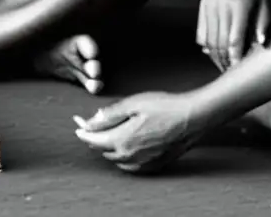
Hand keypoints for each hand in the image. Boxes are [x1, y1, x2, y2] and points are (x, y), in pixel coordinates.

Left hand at [74, 92, 203, 172]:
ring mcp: (144, 162)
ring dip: (108, 148)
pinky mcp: (156, 164)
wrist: (194, 118)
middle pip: (103, 150)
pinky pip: (131, 166)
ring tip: (105, 135)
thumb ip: (110, 115)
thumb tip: (91, 121)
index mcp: (122, 140)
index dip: (83, 131)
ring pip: (117, 160)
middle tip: (89, 125)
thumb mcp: (132, 104)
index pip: (94, 139)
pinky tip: (124, 148)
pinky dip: (122, 158)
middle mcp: (131, 155)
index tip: (77, 123)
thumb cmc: (164, 107)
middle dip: (94, 138)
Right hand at [198, 0, 270, 69]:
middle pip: (219, 41)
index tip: (237, 70)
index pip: (234, 37)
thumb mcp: (266, 2)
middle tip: (231, 73)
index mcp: (238, 5)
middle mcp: (220, 6)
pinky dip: (205, 44)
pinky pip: (201, 31)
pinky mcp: (202, 6)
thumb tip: (261, 44)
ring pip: (208, 38)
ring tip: (222, 66)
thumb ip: (263, 23)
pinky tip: (212, 53)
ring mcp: (209, 6)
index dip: (235, 56)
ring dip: (214, 55)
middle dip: (224, 59)